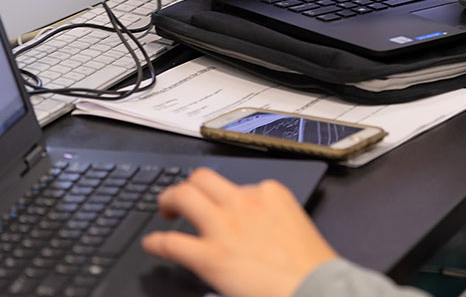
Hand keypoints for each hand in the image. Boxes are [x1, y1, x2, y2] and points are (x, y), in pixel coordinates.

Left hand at [142, 168, 335, 296]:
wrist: (313, 287)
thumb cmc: (309, 264)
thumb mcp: (295, 225)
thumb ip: (273, 217)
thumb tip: (257, 227)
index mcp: (270, 193)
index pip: (237, 184)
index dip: (225, 197)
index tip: (222, 207)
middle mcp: (244, 202)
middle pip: (203, 178)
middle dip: (190, 186)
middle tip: (182, 199)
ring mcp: (224, 227)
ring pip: (183, 196)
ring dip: (169, 200)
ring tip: (165, 211)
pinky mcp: (209, 256)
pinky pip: (171, 242)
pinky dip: (157, 242)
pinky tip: (153, 244)